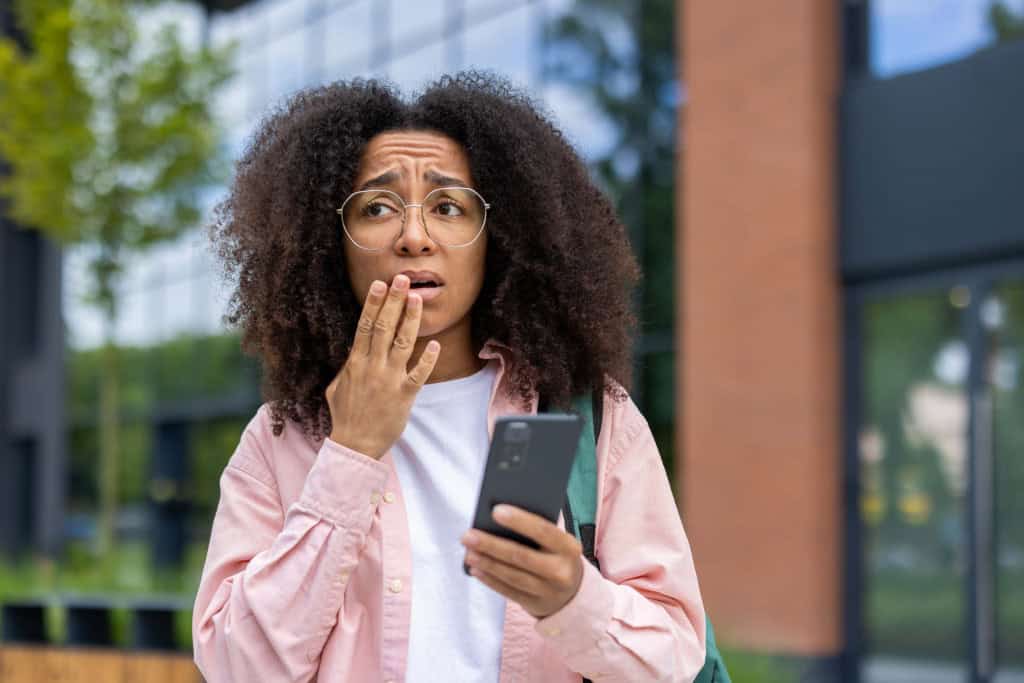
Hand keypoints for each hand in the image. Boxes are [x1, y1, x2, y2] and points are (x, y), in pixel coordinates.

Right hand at [325, 274, 439, 458]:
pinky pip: (418, 374)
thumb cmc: (345, 416)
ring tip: (418, 298)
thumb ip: (346, 367)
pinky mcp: (403, 396)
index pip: (364, 326)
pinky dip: (426, 359)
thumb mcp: (337, 387)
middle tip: (402, 279)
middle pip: (382, 327)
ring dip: (410, 319)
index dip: (373, 303)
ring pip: (401, 343)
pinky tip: (435, 345)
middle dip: (393, 301)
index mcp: (355, 362)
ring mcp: (388, 380)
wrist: (354, 445)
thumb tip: (352, 352)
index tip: (379, 284)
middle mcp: (371, 367)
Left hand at [461, 504, 584, 618]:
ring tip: (468, 552)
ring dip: (487, 563)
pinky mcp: (535, 604)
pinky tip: (475, 569)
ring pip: (512, 575)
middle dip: (491, 544)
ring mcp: (548, 590)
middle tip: (468, 535)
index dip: (519, 520)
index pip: (543, 530)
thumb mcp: (556, 541)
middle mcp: (561, 570)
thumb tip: (499, 516)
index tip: (495, 510)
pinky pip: (508, 591)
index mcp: (569, 547)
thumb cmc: (556, 554)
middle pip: (521, 555)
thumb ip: (536, 530)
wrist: (572, 593)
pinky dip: (490, 580)